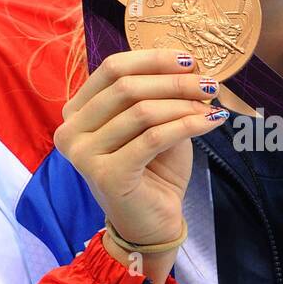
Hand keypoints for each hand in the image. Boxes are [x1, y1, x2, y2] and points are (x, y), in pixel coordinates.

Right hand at [53, 49, 225, 255]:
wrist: (152, 223)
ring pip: (142, 111)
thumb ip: (159, 94)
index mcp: (77, 111)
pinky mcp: (106, 175)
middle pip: (127, 87)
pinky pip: (152, 138)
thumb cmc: (153, 171)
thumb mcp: (154, 123)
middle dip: (175, 82)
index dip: (153, 60)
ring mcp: (83, 155)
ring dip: (183, 104)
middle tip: (210, 84)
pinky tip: (210, 123)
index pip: (113, 68)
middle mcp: (71, 131)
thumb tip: (188, 64)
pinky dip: (185, 125)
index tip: (191, 60)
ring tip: (211, 106)